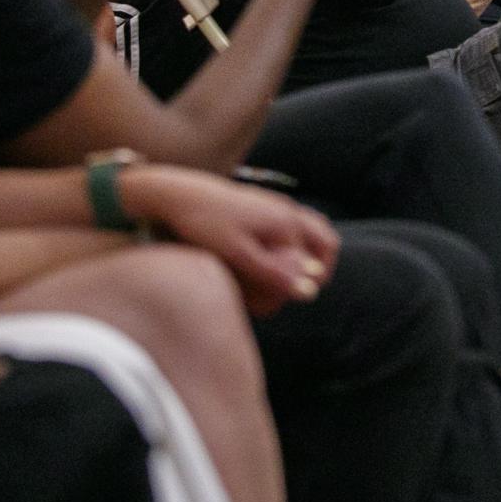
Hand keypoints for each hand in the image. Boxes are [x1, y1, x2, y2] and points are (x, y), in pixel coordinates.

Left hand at [122, 165, 339, 316]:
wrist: (175, 193)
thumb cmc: (204, 224)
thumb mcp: (238, 254)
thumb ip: (275, 274)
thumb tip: (311, 293)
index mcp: (287, 223)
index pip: (315, 265)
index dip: (296, 290)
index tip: (267, 308)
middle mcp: (288, 211)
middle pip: (325, 243)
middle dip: (315, 269)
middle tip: (290, 290)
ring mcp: (277, 204)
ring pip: (311, 231)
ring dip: (305, 254)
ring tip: (280, 276)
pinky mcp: (263, 204)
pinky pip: (292, 224)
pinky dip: (288, 243)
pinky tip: (263, 256)